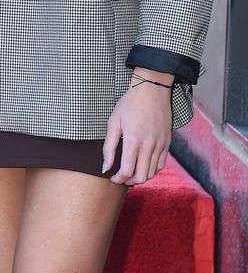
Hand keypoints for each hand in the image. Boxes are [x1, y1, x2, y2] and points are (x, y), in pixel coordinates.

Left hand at [103, 68, 172, 184]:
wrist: (152, 91)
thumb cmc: (129, 104)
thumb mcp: (113, 122)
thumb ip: (109, 147)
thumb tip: (105, 167)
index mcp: (134, 140)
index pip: (127, 170)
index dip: (119, 178)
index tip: (112, 178)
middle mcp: (150, 145)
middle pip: (142, 176)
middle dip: (129, 181)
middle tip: (120, 178)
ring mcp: (161, 145)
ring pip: (152, 172)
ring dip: (140, 177)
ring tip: (130, 173)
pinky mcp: (167, 144)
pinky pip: (160, 164)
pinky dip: (151, 170)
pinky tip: (142, 166)